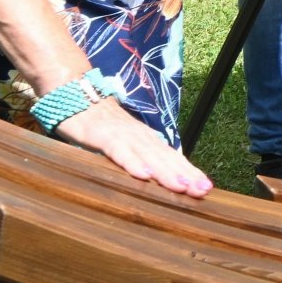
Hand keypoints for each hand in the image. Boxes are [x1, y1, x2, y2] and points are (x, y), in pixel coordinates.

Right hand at [56, 98, 212, 196]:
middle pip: (165, 157)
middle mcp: (139, 136)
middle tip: (203, 190)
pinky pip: (119, 151)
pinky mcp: (102, 135)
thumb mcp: (121, 143)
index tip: (206, 188)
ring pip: (148, 155)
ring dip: (165, 171)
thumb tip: (153, 177)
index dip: (188, 172)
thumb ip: (136, 156)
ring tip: (182, 186)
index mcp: (145, 139)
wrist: (75, 93)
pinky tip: (144, 176)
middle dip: (185, 174)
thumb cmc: (100, 123)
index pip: (171, 157)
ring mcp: (122, 134)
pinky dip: (132, 162)